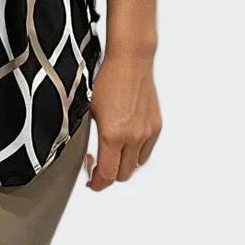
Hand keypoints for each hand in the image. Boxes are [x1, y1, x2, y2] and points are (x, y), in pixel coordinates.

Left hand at [84, 50, 161, 190]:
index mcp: (112, 135)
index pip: (106, 175)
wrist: (130, 61)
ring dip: (123, 165)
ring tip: (113, 152)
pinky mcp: (156, 127)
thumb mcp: (90, 109)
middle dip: (108, 174)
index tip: (91, 181)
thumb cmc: (108, 78)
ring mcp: (146, 133)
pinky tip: (126, 142)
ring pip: (135, 166)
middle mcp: (132, 137)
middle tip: (98, 164)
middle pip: (121, 175)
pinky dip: (136, 154)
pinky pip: (146, 152)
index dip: (97, 183)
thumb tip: (89, 154)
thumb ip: (91, 136)